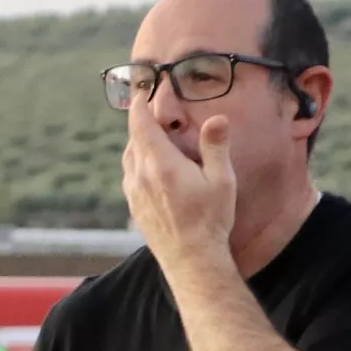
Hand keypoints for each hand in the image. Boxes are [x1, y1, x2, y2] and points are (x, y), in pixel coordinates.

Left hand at [118, 102, 241, 266]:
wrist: (191, 260)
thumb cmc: (211, 219)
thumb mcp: (222, 180)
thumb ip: (216, 147)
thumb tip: (217, 118)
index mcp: (161, 164)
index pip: (141, 125)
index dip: (139, 105)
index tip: (142, 91)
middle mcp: (141, 176)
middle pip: (133, 139)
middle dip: (141, 122)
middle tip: (153, 110)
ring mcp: (134, 192)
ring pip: (129, 157)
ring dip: (138, 142)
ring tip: (154, 135)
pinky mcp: (134, 206)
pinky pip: (130, 175)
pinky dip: (137, 162)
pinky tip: (152, 166)